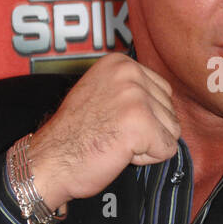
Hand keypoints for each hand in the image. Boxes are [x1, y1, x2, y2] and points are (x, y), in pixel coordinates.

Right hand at [24, 53, 181, 209]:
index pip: (163, 91)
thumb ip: (131, 89)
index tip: (111, 119)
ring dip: (147, 144)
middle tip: (112, 132)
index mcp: (120, 62)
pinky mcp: (141, 124)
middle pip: (170, 110)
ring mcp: (135, 97)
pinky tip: (119, 152)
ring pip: (172, 130)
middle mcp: (129, 73)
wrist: (50, 160)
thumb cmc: (74, 135)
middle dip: (147, 129)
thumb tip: (165, 100)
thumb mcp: (102, 93)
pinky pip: (167, 149)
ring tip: (115, 140)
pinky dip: (147, 159)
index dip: (143, 115)